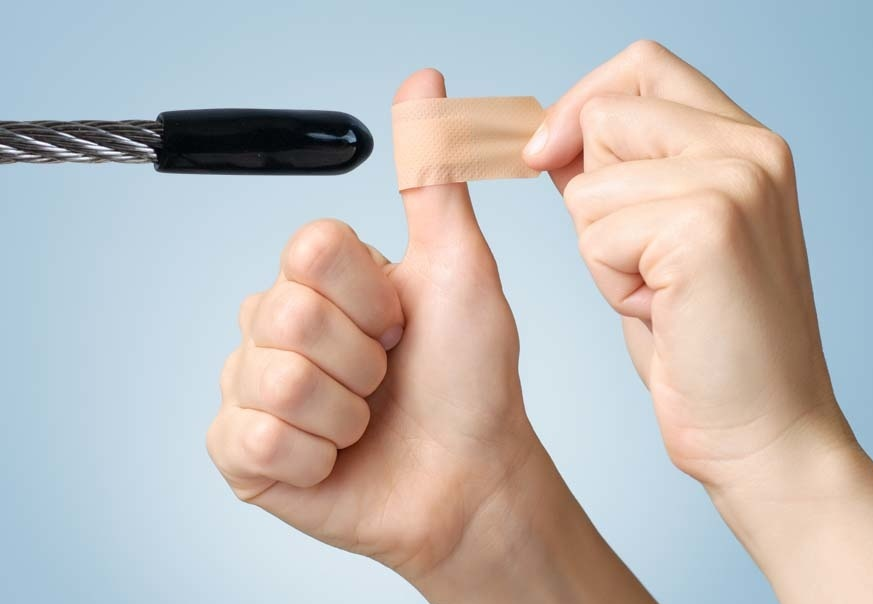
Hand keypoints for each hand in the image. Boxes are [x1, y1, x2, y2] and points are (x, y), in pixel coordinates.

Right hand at [207, 69, 652, 602]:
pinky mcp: (242, 453)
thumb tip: (425, 82)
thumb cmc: (471, 378)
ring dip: (343, 411)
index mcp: (318, 280)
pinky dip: (314, 457)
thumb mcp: (458, 268)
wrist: (472, 476)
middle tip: (387, 379)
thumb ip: (432, 177)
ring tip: (365, 422)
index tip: (401, 323)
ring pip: (272, 380)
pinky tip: (335, 459)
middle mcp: (274, 327)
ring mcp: (253, 389)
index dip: (369, 296)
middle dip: (361, 360)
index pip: (308, 250)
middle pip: (286, 313)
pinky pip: (254, 440)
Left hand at [525, 40, 872, 602]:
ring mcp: (735, 181)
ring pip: (589, 184)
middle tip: (643, 258)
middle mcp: (751, 148)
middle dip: (591, 193)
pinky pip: (594, 232)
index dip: (580, 107)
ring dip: (602, 250)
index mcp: (745, 143)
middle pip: (606, 114)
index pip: (640, 67)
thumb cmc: (704, 341)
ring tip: (660, 292)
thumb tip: (555, 138)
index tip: (545, 156)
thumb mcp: (658, 239)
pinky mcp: (706, 225)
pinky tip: (662, 310)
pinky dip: (609, 281)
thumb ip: (622, 176)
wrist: (758, 430)